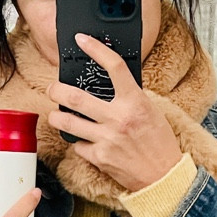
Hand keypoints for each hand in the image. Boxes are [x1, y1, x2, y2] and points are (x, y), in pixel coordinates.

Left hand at [47, 33, 181, 191]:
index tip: (82, 40)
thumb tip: (109, 82)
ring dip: (56, 116)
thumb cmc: (159, 142)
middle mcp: (118, 118)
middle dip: (56, 90)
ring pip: (66, 122)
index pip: (114, 67)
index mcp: (135, 102)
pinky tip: (84, 141)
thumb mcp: (150, 110)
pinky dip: (78, 142)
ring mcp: (106, 138)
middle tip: (52, 89)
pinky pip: (77, 145)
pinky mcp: (99, 157)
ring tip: (56, 114)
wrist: (163, 176)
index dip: (96, 49)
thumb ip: (129, 96)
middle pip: (75, 98)